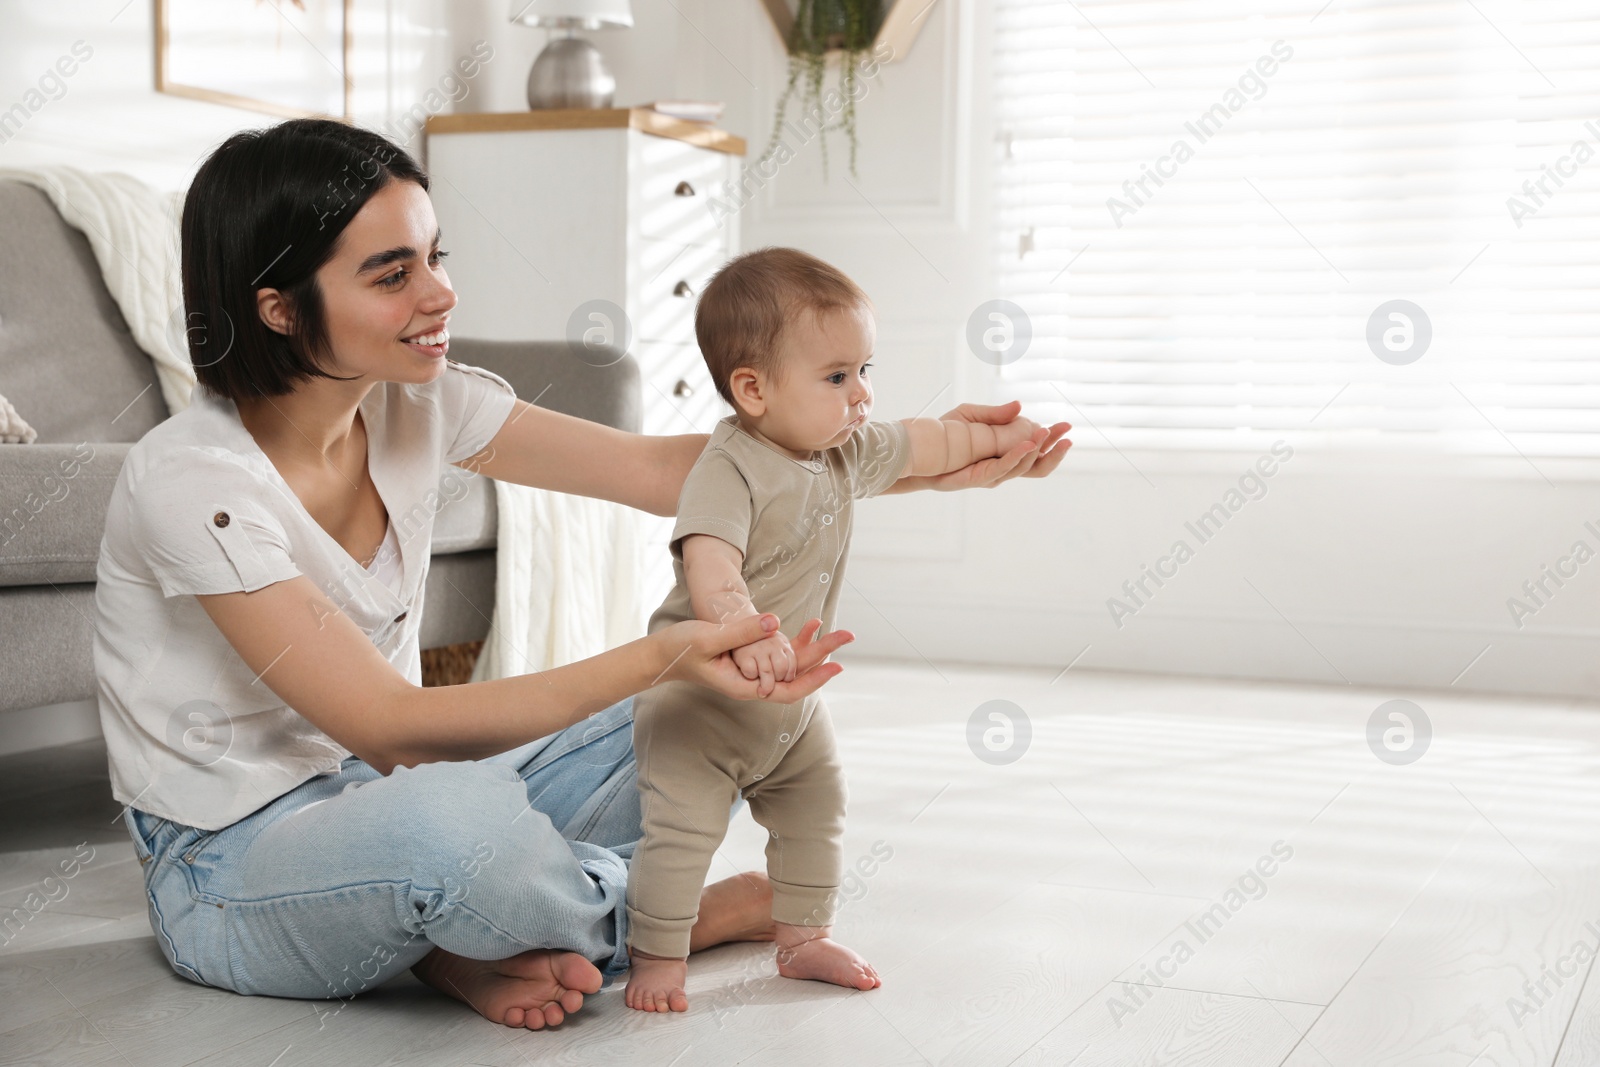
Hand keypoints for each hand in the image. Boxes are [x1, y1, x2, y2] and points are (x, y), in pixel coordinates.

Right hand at [655, 613, 850, 703]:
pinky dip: (794, 640)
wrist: (662, 652)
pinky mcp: (750, 660)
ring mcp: (752, 673)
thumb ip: (741, 632)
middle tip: (848, 636)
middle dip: (823, 658)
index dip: (814, 679)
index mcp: (745, 687)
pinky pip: (778, 654)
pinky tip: (809, 624)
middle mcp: (753, 683)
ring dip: (813, 648)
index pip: (788, 690)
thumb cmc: (680, 648)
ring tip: (836, 630)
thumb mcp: (709, 638)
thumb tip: (775, 623)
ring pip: (790, 665)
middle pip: (796, 677)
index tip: (836, 665)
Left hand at [887, 400, 1070, 492]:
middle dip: (1055, 451)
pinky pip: (1003, 468)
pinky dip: (1018, 457)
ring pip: (1024, 469)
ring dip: (1039, 451)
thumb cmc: (944, 436)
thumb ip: (995, 414)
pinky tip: (1028, 444)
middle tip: (1068, 435)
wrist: (918, 453)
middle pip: (1037, 465)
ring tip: (1047, 432)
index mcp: (1004, 454)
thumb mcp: (970, 417)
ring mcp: (992, 475)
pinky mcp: (979, 477)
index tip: (1066, 426)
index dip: (1052, 440)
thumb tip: (1020, 407)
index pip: (1036, 449)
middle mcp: (1002, 468)